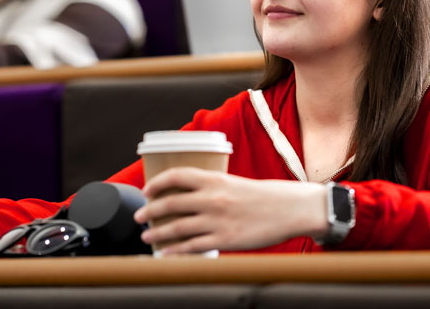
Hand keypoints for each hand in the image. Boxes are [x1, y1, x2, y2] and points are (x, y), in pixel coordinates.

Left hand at [132, 168, 325, 254]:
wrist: (290, 209)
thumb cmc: (264, 196)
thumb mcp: (234, 184)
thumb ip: (212, 189)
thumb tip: (189, 198)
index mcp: (215, 179)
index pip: (176, 175)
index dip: (156, 183)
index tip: (146, 190)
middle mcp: (213, 198)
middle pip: (170, 203)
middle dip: (149, 210)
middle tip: (139, 217)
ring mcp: (218, 220)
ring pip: (177, 227)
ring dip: (158, 233)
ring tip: (147, 236)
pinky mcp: (225, 240)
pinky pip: (193, 247)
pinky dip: (176, 251)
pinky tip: (166, 254)